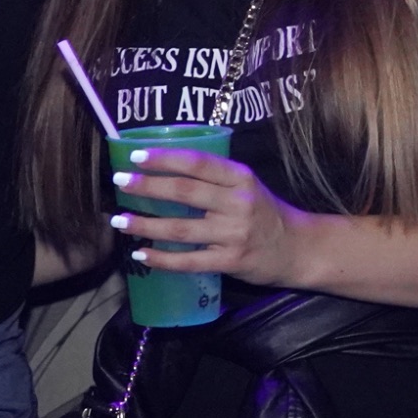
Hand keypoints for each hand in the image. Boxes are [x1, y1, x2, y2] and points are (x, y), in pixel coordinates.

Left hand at [111, 149, 315, 288]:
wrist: (298, 248)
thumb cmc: (264, 213)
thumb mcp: (247, 186)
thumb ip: (214, 179)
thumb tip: (164, 170)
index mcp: (240, 177)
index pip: (198, 162)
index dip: (165, 158)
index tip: (135, 155)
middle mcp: (238, 203)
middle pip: (185, 192)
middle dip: (147, 186)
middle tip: (119, 182)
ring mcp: (234, 234)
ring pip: (181, 228)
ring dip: (146, 224)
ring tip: (120, 220)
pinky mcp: (231, 261)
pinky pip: (190, 260)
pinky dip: (163, 258)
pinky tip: (141, 253)